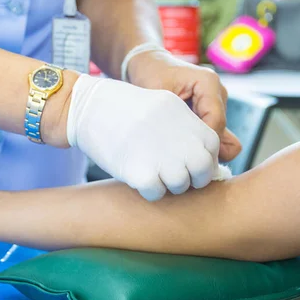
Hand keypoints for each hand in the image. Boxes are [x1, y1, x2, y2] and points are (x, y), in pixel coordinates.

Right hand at [66, 74, 222, 200]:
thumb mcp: (164, 106)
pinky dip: (149, 191)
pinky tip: (138, 179)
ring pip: (180, 185)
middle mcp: (178, 136)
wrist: (87, 107)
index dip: (203, 159)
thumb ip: (188, 128)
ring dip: (169, 185)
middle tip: (177, 176)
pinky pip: (156, 193)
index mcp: (186, 118)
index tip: (190, 163)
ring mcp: (160, 155)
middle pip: (202, 170)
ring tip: (154, 174)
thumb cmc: (125, 110)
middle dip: (193, 178)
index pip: (212, 146)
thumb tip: (212, 158)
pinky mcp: (140, 172)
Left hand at [127, 52, 241, 161]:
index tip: (184, 159)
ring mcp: (217, 105)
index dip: (203, 144)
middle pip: (222, 132)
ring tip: (179, 156)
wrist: (149, 65)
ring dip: (202, 149)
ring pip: (222, 138)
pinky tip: (182, 151)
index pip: (216, 122)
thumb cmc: (151, 76)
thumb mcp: (157, 95)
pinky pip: (215, 138)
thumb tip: (183, 150)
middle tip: (181, 163)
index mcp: (209, 83)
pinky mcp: (212, 115)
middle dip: (204, 149)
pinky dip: (200, 147)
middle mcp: (218, 94)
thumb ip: (173, 119)